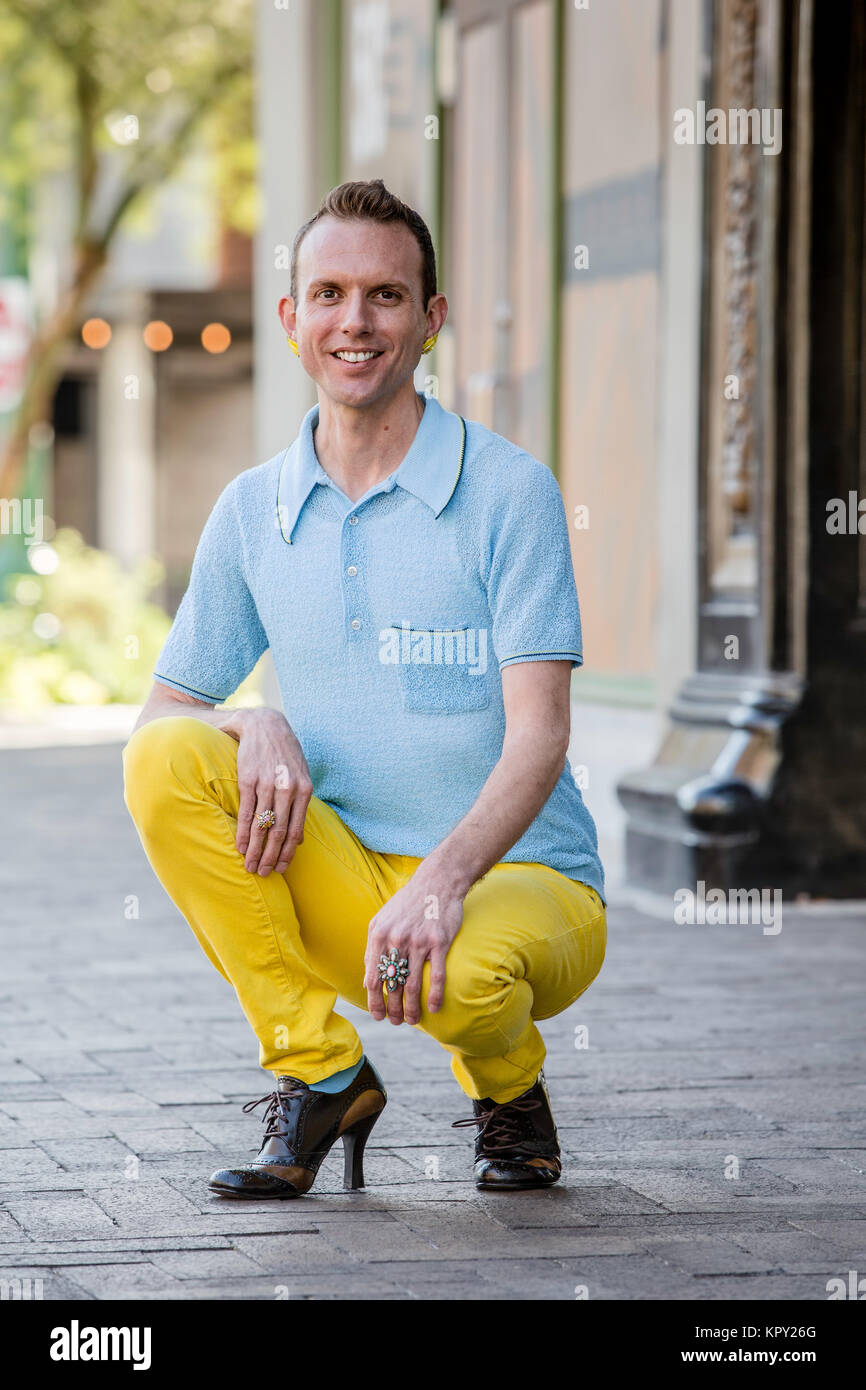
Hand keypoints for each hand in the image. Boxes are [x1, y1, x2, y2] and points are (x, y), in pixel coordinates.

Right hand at [225, 708, 312, 875]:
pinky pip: (246, 812)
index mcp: (304, 790)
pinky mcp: (248, 779)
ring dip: (255, 850)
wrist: (266, 725)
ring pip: (261, 825)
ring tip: (249, 865)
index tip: (280, 869)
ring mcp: (267, 784)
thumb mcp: (301, 776)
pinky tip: (240, 846)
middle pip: (278, 832)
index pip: (295, 831)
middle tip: (262, 873)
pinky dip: (242, 832)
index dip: (287, 853)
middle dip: (270, 856)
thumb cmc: (285, 753)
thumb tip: (300, 839)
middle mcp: (287, 789)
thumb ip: (301, 806)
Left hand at [363, 866, 464, 1024]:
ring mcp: (419, 942)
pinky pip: (437, 976)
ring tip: (412, 1020)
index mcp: (379, 936)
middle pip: (392, 986)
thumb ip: (373, 948)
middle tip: (396, 1022)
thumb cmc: (408, 903)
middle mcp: (396, 940)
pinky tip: (435, 1009)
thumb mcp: (382, 920)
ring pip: (412, 985)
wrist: (437, 882)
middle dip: (392, 1010)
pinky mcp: (440, 942)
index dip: (374, 1001)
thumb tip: (367, 980)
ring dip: (411, 1009)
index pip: (373, 978)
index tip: (377, 1015)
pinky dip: (435, 996)